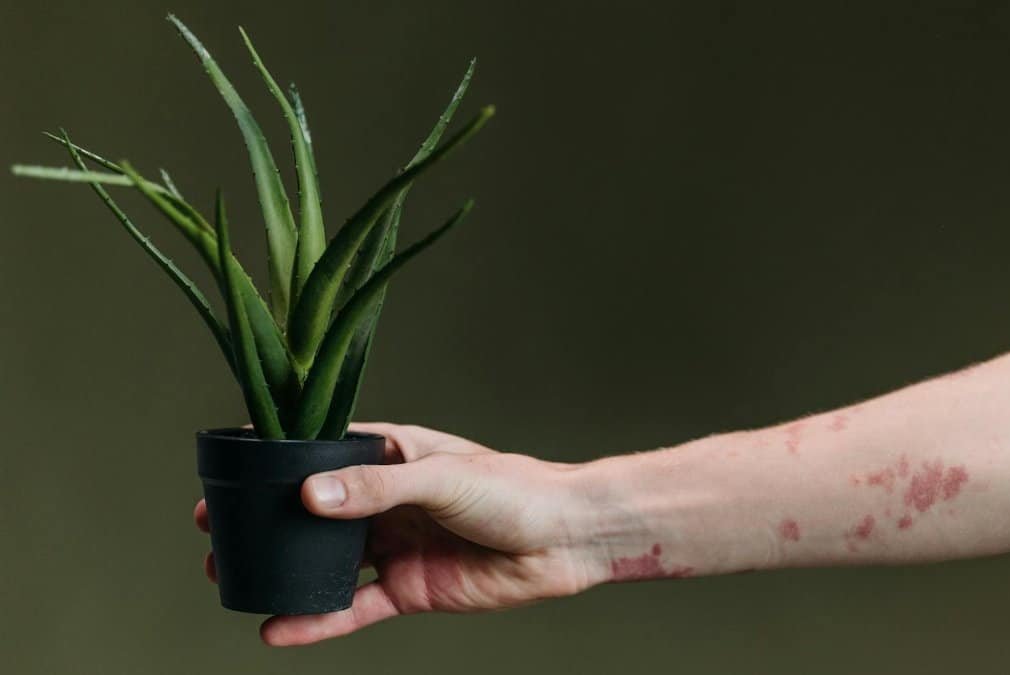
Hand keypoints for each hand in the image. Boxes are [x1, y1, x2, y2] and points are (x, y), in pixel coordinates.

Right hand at [193, 423, 597, 645]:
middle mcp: (388, 499)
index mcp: (394, 455)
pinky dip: (317, 620)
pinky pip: (354, 607)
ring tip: (229, 579)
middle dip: (266, 520)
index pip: (324, 451)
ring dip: (282, 570)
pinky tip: (278, 629)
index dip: (277, 459)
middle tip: (214, 530)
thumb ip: (374, 488)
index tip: (229, 467)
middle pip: (315, 510)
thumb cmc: (514, 489)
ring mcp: (397, 545)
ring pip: (326, 560)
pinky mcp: (410, 589)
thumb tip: (307, 494)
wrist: (565, 539)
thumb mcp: (439, 477)